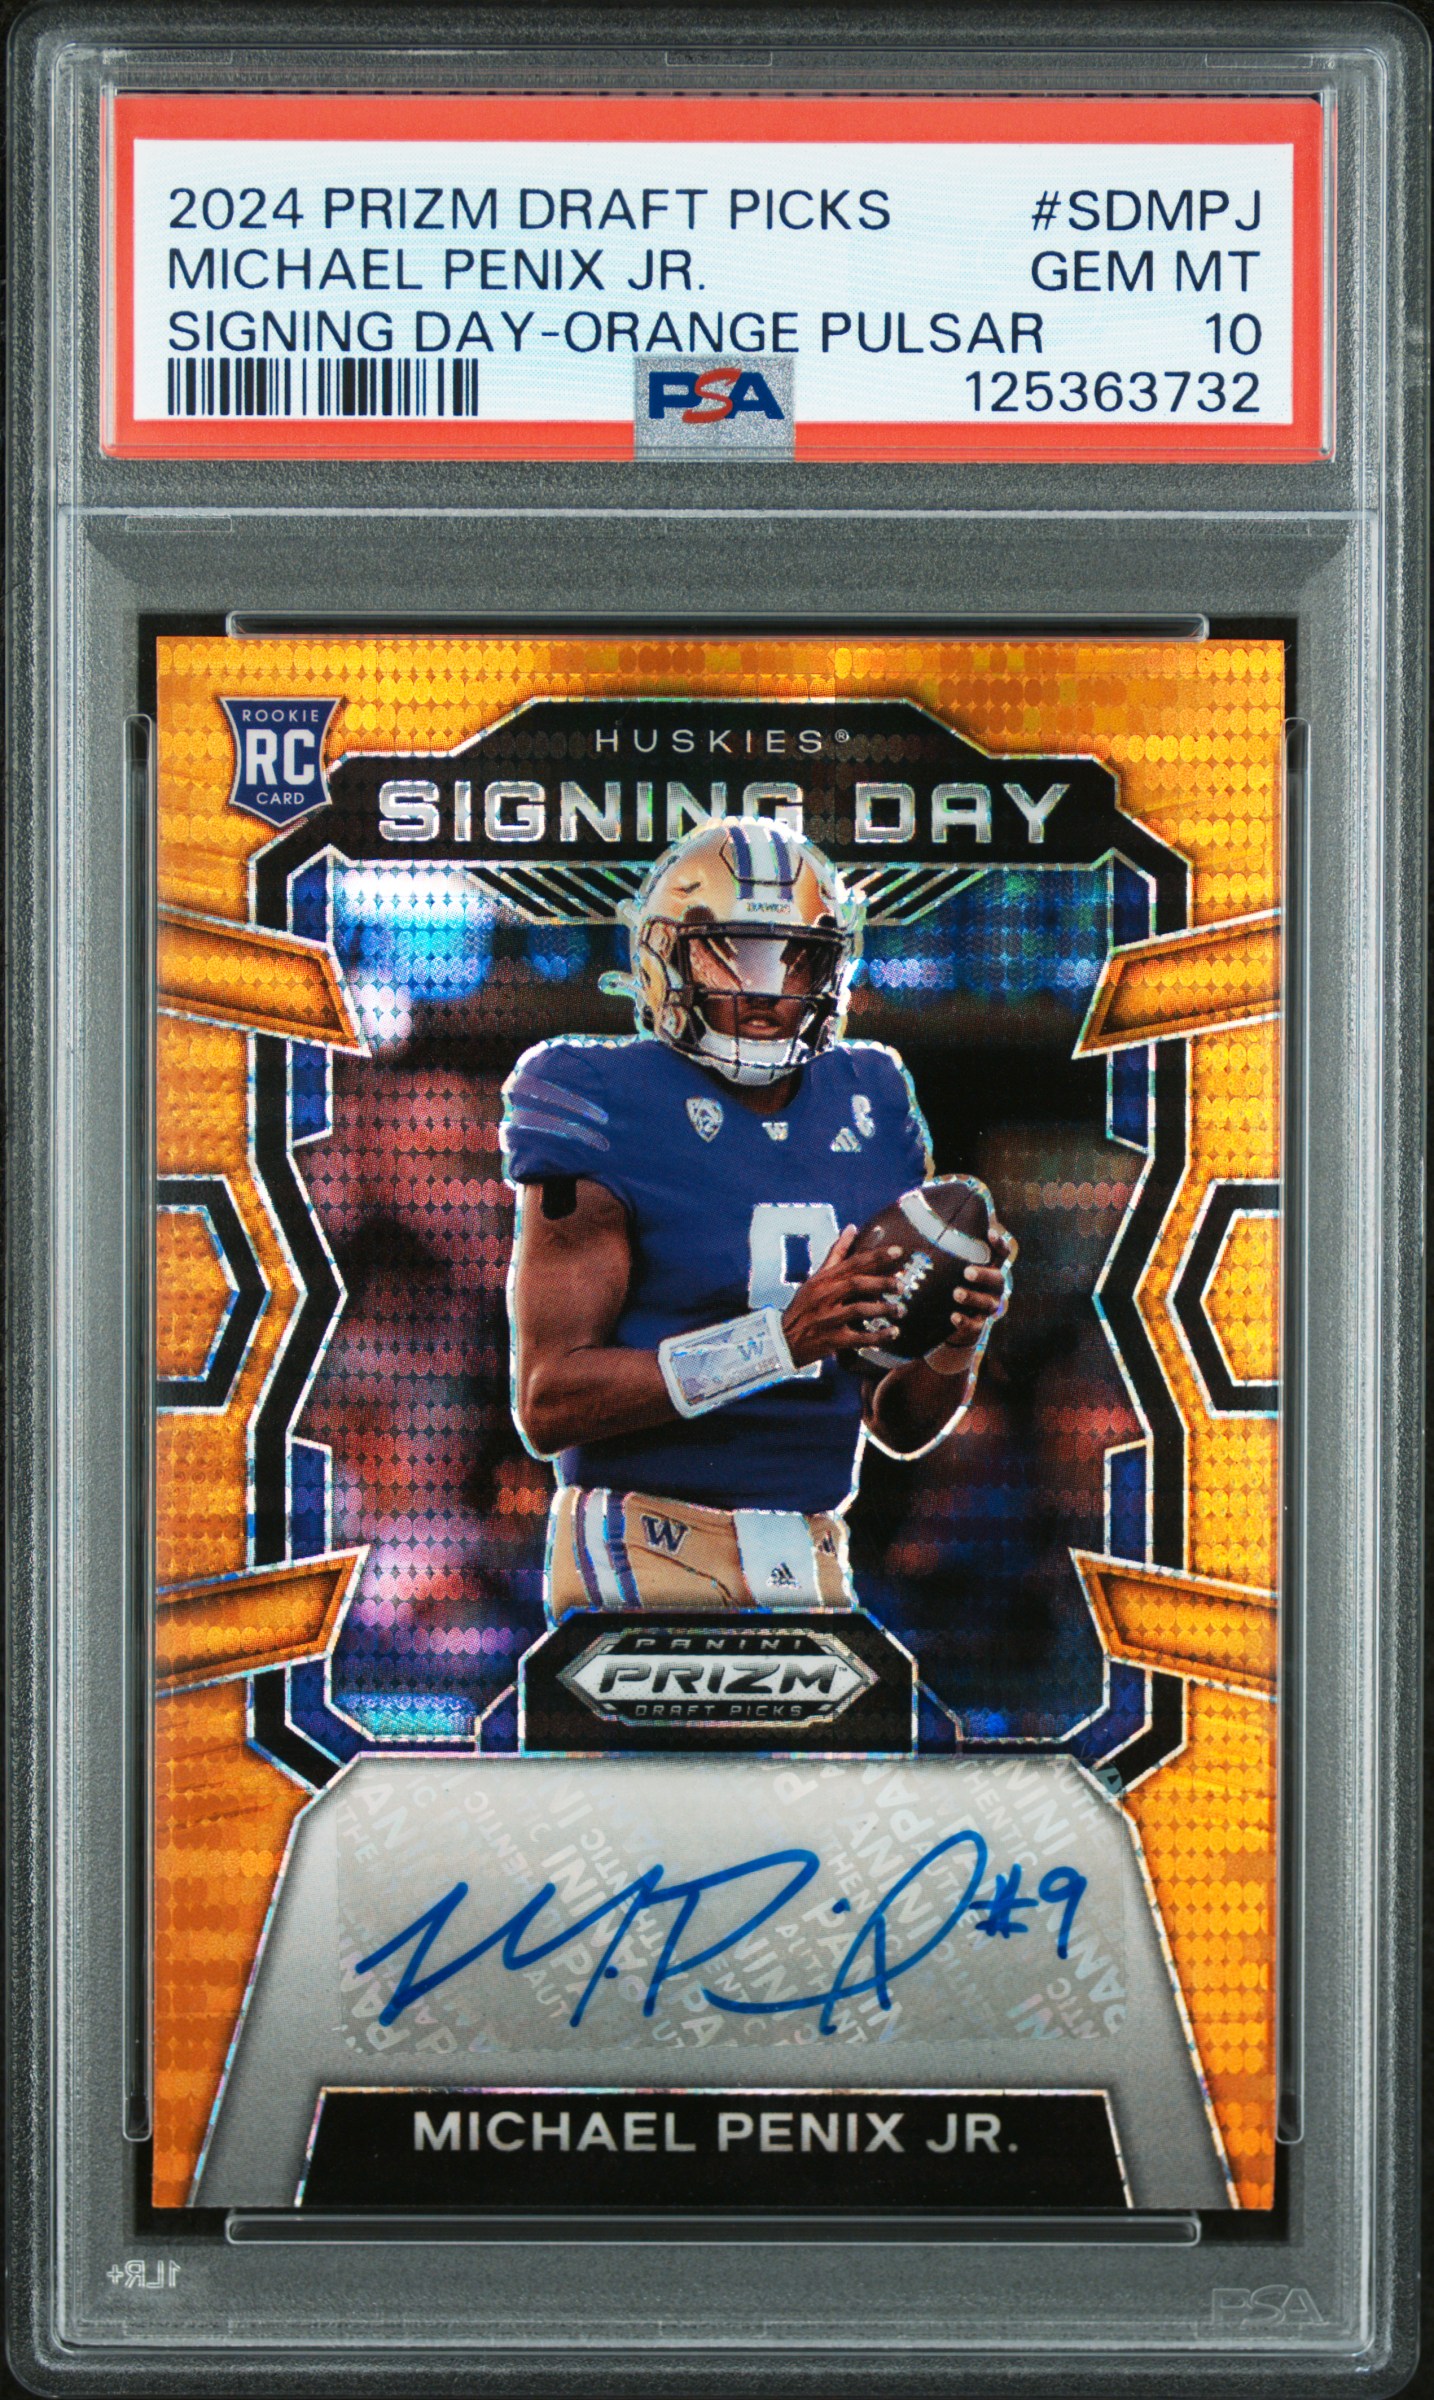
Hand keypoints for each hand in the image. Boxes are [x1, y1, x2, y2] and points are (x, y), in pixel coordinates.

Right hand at [781, 1225, 906, 1368]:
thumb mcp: (815, 1278)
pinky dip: (878, 1336)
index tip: (898, 1251)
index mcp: (823, 1280)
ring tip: (900, 1309)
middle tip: (901, 1285)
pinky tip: (893, 1332)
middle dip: (882, 1283)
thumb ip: (836, 1255)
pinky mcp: (832, 1340)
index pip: (852, 1263)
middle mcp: (824, 1297)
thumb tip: (852, 1228)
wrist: (783, 1341)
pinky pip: (859, 1338)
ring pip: (858, 1309)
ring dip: (883, 1309)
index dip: (876, 1256)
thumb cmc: (803, 1307)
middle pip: (856, 1284)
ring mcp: (827, 1319)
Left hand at [929, 1226, 1015, 1368]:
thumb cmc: (952, 1280)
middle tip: (967, 1272)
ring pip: (987, 1302)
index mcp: (990, 1267)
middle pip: (997, 1278)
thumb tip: (927, 1207)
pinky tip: (953, 1316)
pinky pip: (975, 1325)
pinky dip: (964, 1321)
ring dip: (972, 1297)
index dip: (999, 1243)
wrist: (952, 1319)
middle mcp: (993, 1287)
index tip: (991, 1233)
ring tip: (956, 1293)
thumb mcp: (951, 1263)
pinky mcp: (977, 1326)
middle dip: (983, 1274)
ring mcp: (987, 1307)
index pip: (1001, 1253)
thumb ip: (948, 1243)